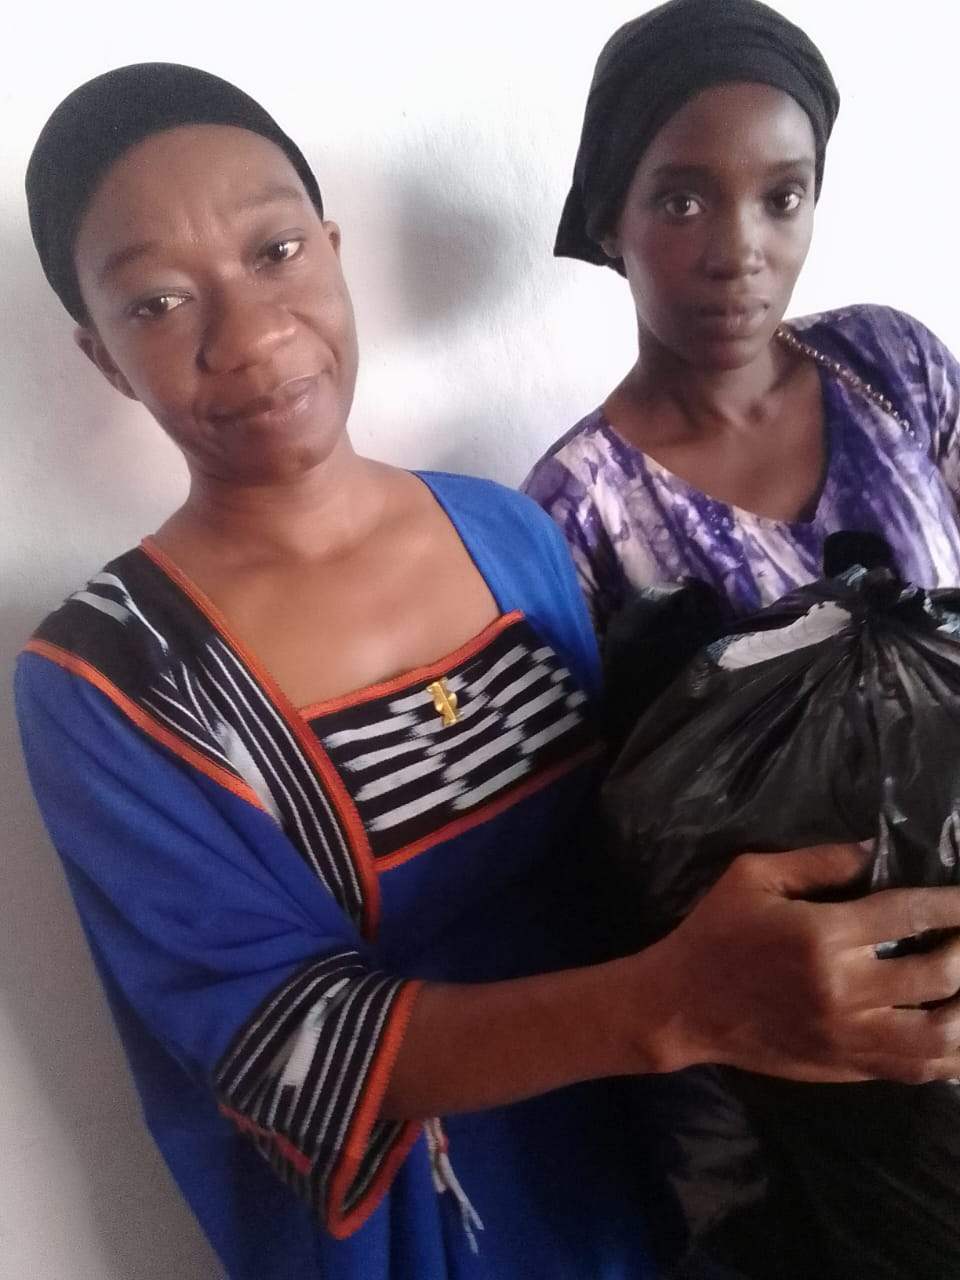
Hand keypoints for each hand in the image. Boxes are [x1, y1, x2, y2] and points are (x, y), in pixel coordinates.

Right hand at [639, 844, 959, 1083]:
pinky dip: (949, 1056)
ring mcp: (848, 1036)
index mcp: (822, 935)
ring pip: (939, 1036)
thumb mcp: (753, 876)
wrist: (683, 1004)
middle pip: (939, 974)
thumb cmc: (716, 931)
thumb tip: (874, 851)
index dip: (953, 905)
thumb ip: (818, 861)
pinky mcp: (846, 1067)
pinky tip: (959, 1036)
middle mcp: (844, 989)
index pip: (910, 914)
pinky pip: (915, 1069)